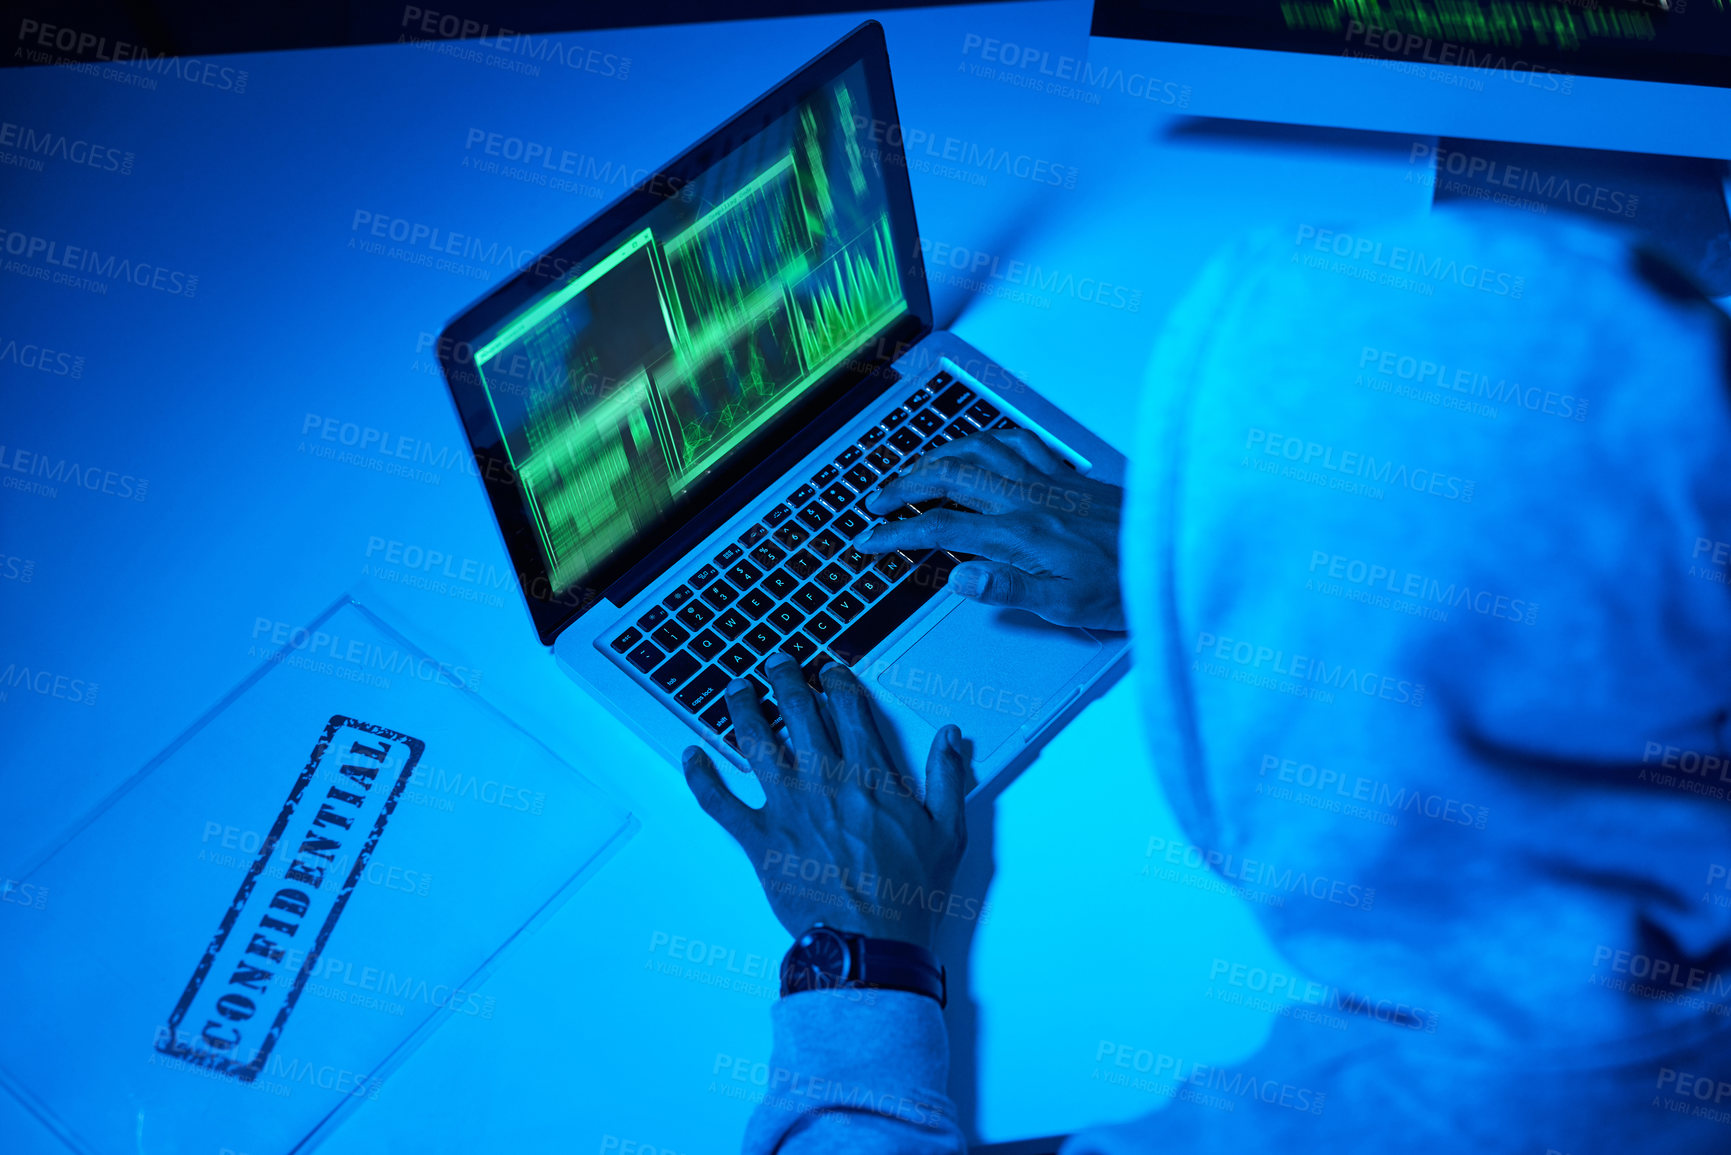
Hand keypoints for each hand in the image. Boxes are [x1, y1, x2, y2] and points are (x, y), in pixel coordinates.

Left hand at [681, 652, 970, 950]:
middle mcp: (823, 781)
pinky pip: (720, 802)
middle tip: (776, 661)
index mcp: (869, 776)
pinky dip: (701, 777)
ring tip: (735, 687)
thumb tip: (949, 738)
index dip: (836, 679)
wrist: (868, 943)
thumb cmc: (905, 896)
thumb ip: (947, 778)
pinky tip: (691, 757)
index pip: (848, 708)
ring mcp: (787, 807)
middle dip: (785, 678)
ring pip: (755, 741)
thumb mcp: (947, 833)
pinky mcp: (760, 839)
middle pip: (798, 711)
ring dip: (742, 707)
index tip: (829, 668)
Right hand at [856, 428, 1125, 630]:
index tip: (869, 539)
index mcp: (1021, 534)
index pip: (942, 527)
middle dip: (905, 485)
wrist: (1175, 554)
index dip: (898, 531)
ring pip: (978, 448)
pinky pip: (1016, 440)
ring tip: (913, 470)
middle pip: (950, 475)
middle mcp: (1029, 498)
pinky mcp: (1066, 475)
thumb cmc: (1126, 586)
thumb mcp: (1065, 608)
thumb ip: (1008, 589)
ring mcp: (1048, 480)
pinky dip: (985, 438)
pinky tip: (977, 445)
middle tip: (877, 501)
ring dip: (937, 455)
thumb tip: (958, 578)